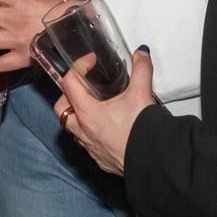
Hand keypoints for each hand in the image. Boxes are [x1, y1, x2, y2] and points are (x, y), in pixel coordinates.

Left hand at [57, 48, 156, 175]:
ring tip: (96, 108)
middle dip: (69, 95)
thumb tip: (141, 54)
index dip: (78, 68)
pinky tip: (108, 129)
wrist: (154, 162)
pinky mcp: (101, 160)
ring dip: (79, 117)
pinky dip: (92, 135)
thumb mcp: (141, 94)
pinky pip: (88, 146)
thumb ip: (141, 69)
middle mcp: (84, 132)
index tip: (91, 63)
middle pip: (61, 110)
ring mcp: (91, 148)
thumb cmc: (142, 132)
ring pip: (73, 130)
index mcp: (88, 113)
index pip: (69, 84)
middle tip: (85, 87)